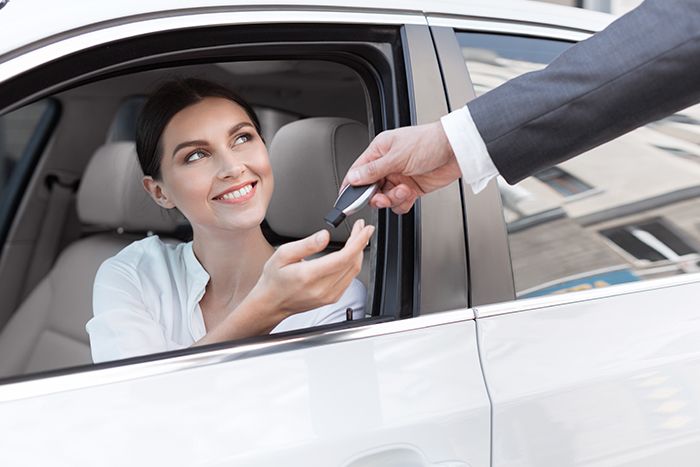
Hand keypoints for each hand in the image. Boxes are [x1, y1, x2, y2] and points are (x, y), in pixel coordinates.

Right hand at [250, 219, 374, 321]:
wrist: (271, 303)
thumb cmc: (274, 279)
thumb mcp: (283, 254)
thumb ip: (306, 245)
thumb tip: (324, 235)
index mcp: (309, 275)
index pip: (343, 257)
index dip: (358, 241)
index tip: (364, 228)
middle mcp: (322, 288)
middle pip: (352, 262)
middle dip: (360, 242)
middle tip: (361, 228)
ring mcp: (329, 295)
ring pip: (354, 271)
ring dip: (359, 252)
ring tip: (358, 238)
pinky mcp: (332, 298)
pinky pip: (349, 279)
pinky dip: (353, 263)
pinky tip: (351, 254)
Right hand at [342, 121, 460, 213]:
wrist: (456, 150)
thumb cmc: (429, 142)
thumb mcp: (397, 156)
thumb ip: (373, 170)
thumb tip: (354, 178)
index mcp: (380, 151)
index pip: (358, 171)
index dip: (352, 186)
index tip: (348, 201)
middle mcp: (388, 164)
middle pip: (370, 188)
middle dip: (376, 196)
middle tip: (382, 197)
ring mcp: (400, 177)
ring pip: (385, 198)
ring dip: (392, 199)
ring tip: (403, 191)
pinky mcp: (412, 188)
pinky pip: (399, 203)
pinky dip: (403, 203)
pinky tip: (409, 195)